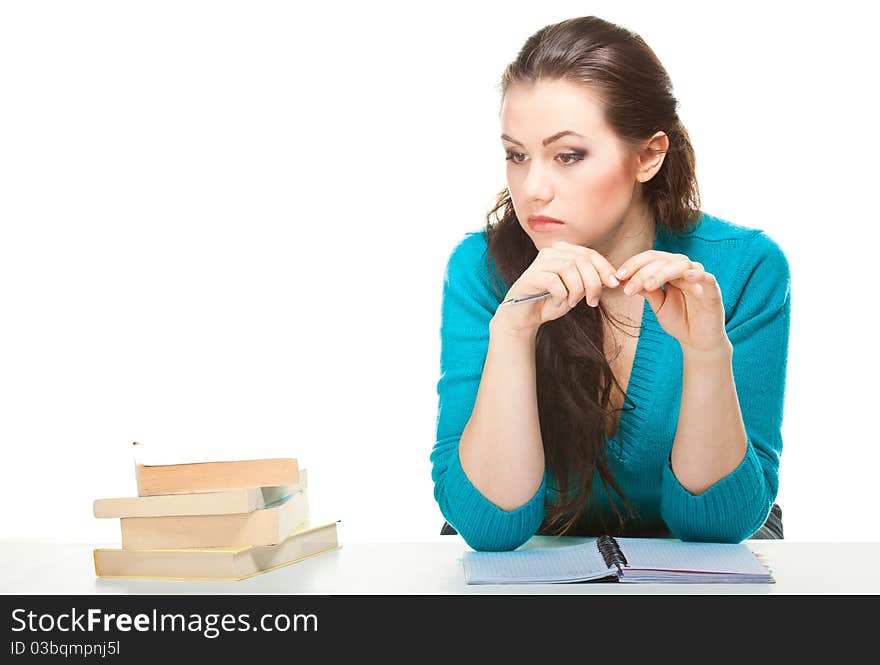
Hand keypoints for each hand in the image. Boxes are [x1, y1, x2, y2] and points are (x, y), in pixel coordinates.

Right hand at [491, 240, 619, 337]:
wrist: (526, 315)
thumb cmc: (552, 300)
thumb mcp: (577, 290)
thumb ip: (592, 281)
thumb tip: (613, 279)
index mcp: (564, 251)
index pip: (590, 254)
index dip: (605, 269)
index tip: (614, 285)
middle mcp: (552, 251)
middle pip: (582, 260)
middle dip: (593, 283)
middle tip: (593, 302)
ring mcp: (540, 261)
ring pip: (570, 268)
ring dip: (577, 290)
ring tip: (573, 303)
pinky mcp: (532, 275)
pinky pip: (554, 281)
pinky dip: (562, 295)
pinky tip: (559, 302)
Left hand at [614, 251, 729, 352]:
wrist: (698, 342)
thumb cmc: (679, 321)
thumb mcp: (658, 305)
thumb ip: (646, 290)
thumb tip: (623, 279)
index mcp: (670, 271)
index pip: (651, 259)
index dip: (634, 264)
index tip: (617, 276)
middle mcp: (685, 270)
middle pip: (663, 260)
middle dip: (642, 271)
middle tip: (627, 287)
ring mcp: (699, 278)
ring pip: (680, 265)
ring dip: (661, 273)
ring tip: (647, 285)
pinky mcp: (713, 290)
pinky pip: (706, 277)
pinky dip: (696, 274)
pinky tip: (685, 276)